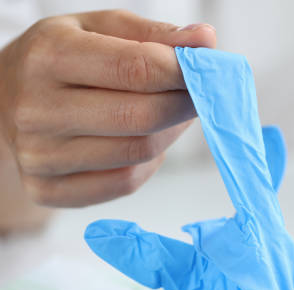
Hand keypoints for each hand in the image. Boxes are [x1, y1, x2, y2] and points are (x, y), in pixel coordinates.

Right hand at [0, 10, 215, 206]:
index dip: (184, 73)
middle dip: (185, 106)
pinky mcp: (46, 190)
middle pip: (142, 117)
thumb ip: (154, 34)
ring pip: (139, 153)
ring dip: (169, 134)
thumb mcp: (99, 29)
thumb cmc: (63, 58)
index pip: (137, 69)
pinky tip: (142, 142)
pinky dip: (147, 165)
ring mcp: (38, 156)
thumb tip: (206, 40)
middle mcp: (37, 109)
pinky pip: (123, 183)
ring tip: (169, 114)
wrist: (6, 99)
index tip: (206, 72)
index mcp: (49, 56)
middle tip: (199, 96)